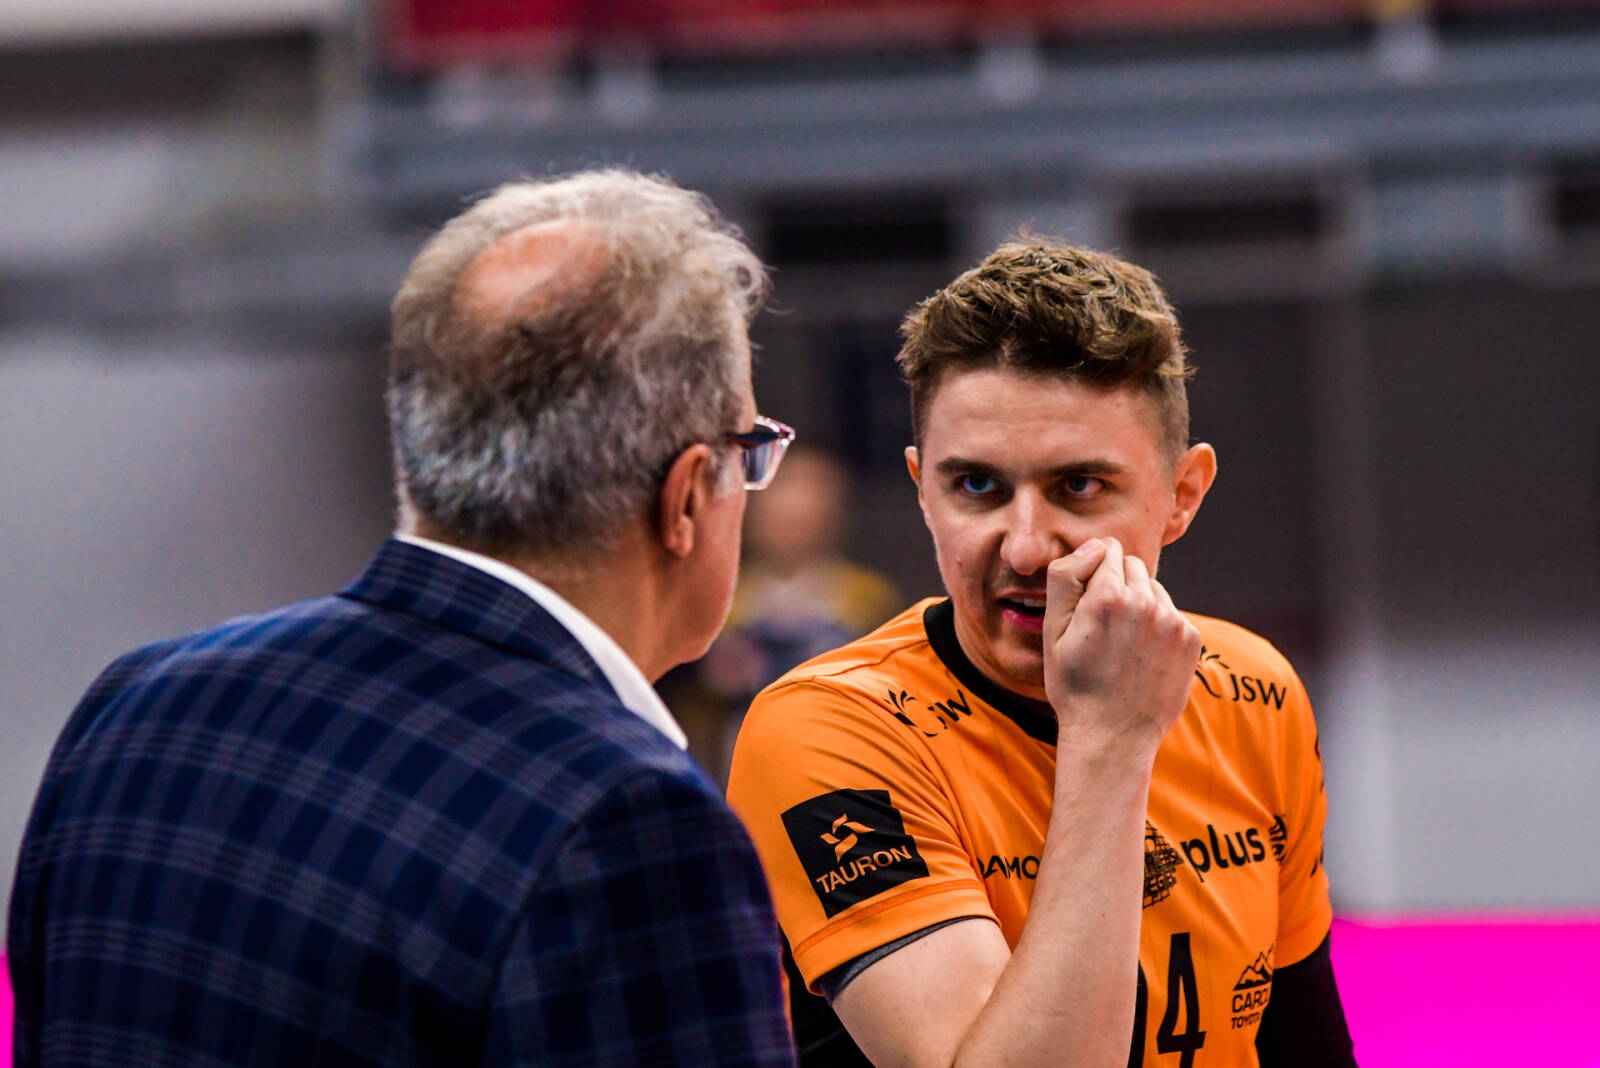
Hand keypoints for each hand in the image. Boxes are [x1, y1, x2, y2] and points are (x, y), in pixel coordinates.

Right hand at [1042, 538, 1200, 758]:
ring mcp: (1174, 622)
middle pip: (1133, 565)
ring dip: (1140, 604)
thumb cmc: (1075, 685)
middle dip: (1118, 584)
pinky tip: (1142, 656)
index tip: (1087, 603)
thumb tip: (1095, 546)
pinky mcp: (1192, 639)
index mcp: (1108, 596)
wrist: (1112, 736)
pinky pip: (1172, 614)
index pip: (1107, 550)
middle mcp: (1146, 602)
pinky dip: (1158, 627)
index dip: (1092, 574)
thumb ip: (1065, 578)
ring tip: (1123, 644)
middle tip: (1103, 625)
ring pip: (1154, 589)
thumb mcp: (1052, 632)